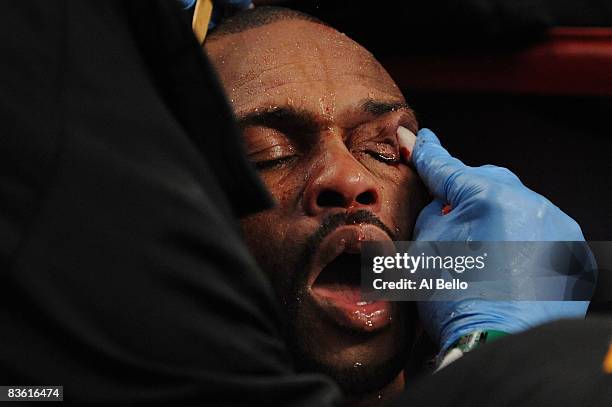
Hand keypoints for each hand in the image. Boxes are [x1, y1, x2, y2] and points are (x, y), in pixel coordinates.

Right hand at [398, 127, 593, 351]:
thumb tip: (442, 198)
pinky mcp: (573, 256)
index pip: (449, 169)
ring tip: (481, 254)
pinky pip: (540, 233)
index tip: (420, 140)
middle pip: (490, 184)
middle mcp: (533, 206)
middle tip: (449, 220)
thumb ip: (433, 211)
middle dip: (468, 196)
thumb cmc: (457, 302)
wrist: (497, 346)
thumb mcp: (423, 250)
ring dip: (497, 220)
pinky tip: (505, 267)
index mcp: (491, 199)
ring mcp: (559, 230)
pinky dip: (521, 242)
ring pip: (518, 207)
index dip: (429, 154)